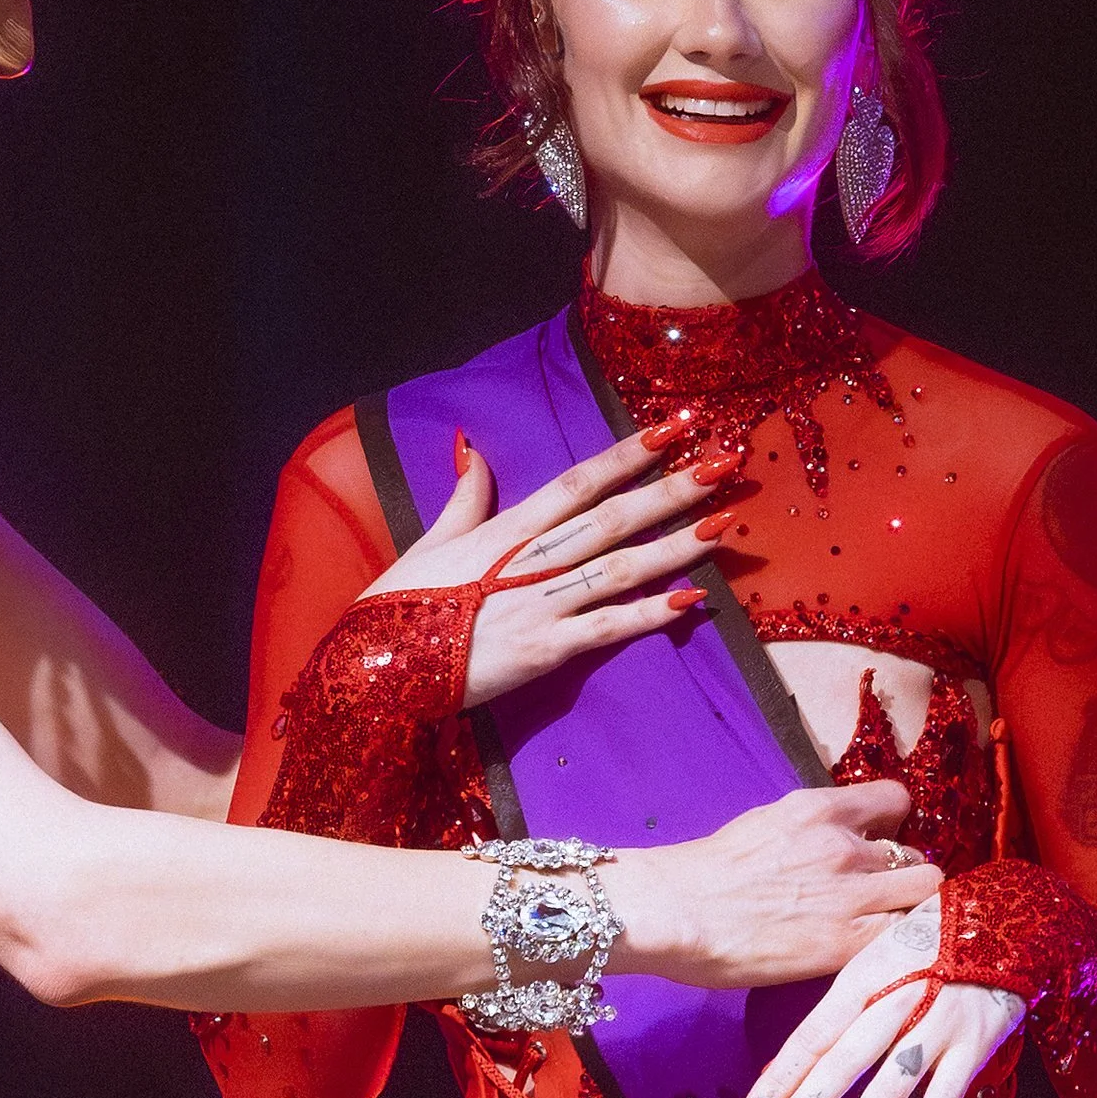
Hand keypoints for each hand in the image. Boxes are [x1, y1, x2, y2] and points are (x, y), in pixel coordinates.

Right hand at [367, 426, 741, 710]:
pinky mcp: (541, 652)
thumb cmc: (396, 608)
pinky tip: (692, 600)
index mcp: (504, 531)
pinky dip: (648, 615)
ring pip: (618, 567)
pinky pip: (605, 629)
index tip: (673, 425)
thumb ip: (463, 499)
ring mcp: (538, 606)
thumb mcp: (429, 544)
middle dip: (671, 488)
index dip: (627, 453)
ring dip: (675, 544)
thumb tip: (477, 452)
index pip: (577, 482)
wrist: (372, 671)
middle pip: (612, 517)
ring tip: (724, 521)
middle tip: (724, 462)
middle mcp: (528, 562)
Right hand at [612, 784, 941, 992]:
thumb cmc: (702, 873)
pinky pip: (905, 935)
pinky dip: (901, 942)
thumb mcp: (764, 825)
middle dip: (907, 875)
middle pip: (917, 854)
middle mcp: (843, 845)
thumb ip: (809, 828)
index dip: (895, 825)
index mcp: (819, 809)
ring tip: (886, 926)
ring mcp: (849, 894)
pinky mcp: (844, 944)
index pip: (896, 800)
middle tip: (885, 897)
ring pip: (924, 893)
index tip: (884, 844)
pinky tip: (879, 951)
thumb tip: (832, 839)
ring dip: (911, 909)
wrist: (671, 911)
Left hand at [729, 898, 1023, 1097]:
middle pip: (841, 1065)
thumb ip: (835, 1015)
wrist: (1007, 914)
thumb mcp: (873, 962)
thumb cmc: (925, 943)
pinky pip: (947, 1096)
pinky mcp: (978, 1043)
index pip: (811, 1037)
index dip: (776, 1081)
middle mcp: (899, 999)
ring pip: (889, 1087)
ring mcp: (941, 1022)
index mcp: (864, 975)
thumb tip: (781, 1070)